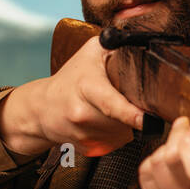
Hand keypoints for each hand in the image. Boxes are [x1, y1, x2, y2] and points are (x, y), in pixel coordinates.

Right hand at [0, 35, 145, 157]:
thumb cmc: (71, 78)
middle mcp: (82, 113)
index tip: (147, 121)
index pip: (110, 103)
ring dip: (126, 123)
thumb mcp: (90, 53)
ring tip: (109, 109)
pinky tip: (103, 122)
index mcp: (86, 87)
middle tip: (126, 99)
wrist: (42, 108)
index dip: (130, 114)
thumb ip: (115, 44)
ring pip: (123, 133)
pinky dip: (116, 133)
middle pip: (123, 120)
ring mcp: (84, 134)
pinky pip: (116, 143)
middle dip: (133, 112)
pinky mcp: (89, 148)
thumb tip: (143, 40)